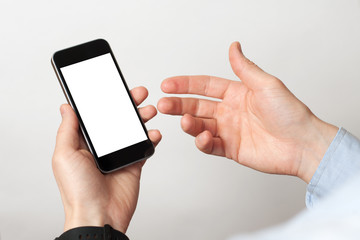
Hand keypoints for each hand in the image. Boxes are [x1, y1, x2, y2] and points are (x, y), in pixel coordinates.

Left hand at [52, 86, 160, 232]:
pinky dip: (151, 138)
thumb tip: (67, 108)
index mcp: (84, 142)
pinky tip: (153, 133)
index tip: (115, 87)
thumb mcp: (65, 155)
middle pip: (118, 118)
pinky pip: (145, 146)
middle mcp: (102, 146)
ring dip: (142, 117)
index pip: (96, 115)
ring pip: (133, 129)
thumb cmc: (78, 191)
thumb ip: (67, 130)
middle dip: (129, 104)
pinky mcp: (133, 163)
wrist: (99, 215)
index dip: (106, 99)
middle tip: (138, 93)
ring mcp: (119, 154)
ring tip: (149, 111)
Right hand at [157, 42, 336, 182]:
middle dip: (178, 104)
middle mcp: (229, 111)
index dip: (185, 84)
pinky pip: (210, 145)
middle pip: (196, 106)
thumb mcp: (267, 85)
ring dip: (189, 123)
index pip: (204, 86)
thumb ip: (245, 68)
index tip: (167, 84)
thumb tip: (233, 46)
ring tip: (185, 121)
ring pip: (200, 125)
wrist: (302, 145)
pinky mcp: (231, 149)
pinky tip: (202, 138)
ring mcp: (229, 131)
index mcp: (236, 93)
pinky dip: (202, 142)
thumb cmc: (290, 113)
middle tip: (164, 104)